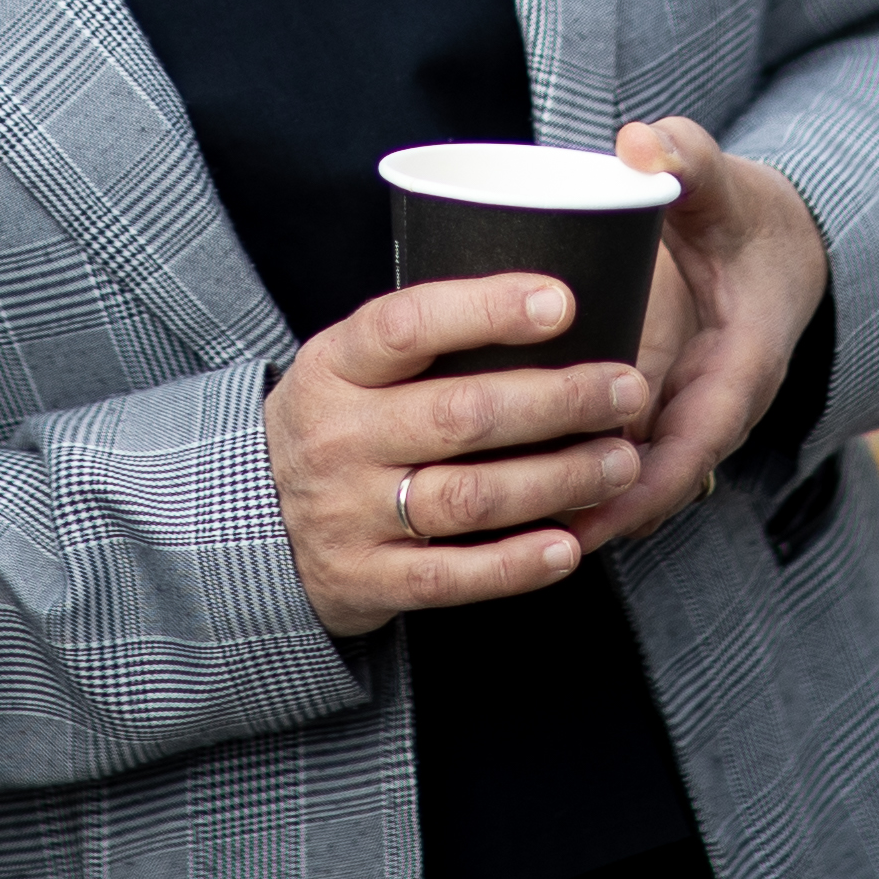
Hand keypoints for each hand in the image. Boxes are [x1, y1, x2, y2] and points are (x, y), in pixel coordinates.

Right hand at [262, 269, 652, 639]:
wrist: (251, 523)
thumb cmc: (337, 423)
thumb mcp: (348, 366)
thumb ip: (423, 339)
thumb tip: (548, 299)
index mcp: (335, 367)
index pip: (408, 325)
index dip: (487, 310)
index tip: (562, 301)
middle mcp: (340, 436)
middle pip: (460, 415)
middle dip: (558, 401)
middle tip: (626, 389)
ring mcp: (350, 513)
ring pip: (468, 496)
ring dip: (558, 480)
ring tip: (620, 461)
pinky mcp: (366, 579)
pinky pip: (452, 577)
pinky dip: (516, 565)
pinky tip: (568, 545)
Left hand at [559, 117, 826, 551]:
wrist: (781, 240)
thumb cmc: (749, 216)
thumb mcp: (725, 184)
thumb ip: (688, 159)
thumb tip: (640, 144)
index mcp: (743, 364)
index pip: (696, 442)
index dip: (645, 487)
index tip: (591, 516)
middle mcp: (717, 403)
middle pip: (658, 477)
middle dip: (598, 511)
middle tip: (525, 538)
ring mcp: (688, 410)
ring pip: (636, 472)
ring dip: (582, 502)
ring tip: (505, 534)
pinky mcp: (660, 405)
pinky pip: (622, 451)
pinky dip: (579, 472)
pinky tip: (517, 490)